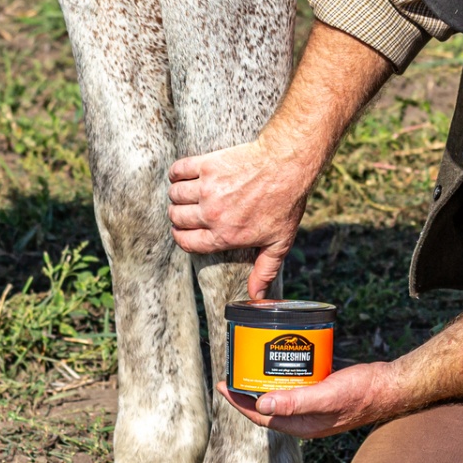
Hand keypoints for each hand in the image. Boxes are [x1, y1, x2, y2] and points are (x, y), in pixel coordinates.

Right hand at [168, 138, 313, 297]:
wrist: (287, 166)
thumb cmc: (285, 204)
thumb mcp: (279, 242)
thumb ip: (264, 270)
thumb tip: (255, 297)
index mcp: (224, 235)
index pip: (186, 242)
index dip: (182, 237)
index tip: (184, 231)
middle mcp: (212, 214)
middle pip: (177, 218)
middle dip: (179, 216)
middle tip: (190, 210)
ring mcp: (207, 189)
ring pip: (175, 195)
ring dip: (178, 195)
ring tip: (189, 193)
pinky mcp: (207, 165)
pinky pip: (178, 170)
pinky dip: (177, 173)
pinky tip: (185, 175)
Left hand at [217, 362, 395, 437]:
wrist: (390, 386)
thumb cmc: (363, 393)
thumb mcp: (327, 395)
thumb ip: (296, 402)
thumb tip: (261, 405)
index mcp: (303, 426)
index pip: (261, 417)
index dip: (239, 403)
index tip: (223, 385)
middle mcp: (305, 419)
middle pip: (268, 408)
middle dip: (248, 392)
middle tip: (233, 371)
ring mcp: (314, 407)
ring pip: (281, 396)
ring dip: (264, 383)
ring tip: (250, 365)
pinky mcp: (323, 393)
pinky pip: (296, 386)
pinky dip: (284, 375)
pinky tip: (281, 360)